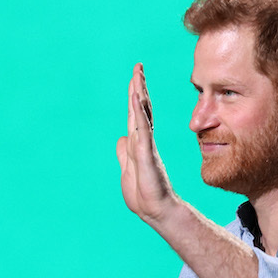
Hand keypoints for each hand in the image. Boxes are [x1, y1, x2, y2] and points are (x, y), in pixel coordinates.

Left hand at [116, 63, 178, 221]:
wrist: (156, 210)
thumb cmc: (144, 193)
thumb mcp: (127, 169)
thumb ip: (124, 152)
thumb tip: (121, 138)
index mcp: (138, 143)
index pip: (136, 115)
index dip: (135, 96)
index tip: (135, 77)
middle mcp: (143, 141)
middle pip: (140, 109)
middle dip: (138, 87)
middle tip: (138, 67)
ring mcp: (145, 146)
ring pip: (141, 115)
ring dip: (139, 94)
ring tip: (138, 75)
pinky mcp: (147, 154)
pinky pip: (142, 130)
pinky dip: (138, 114)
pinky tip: (137, 99)